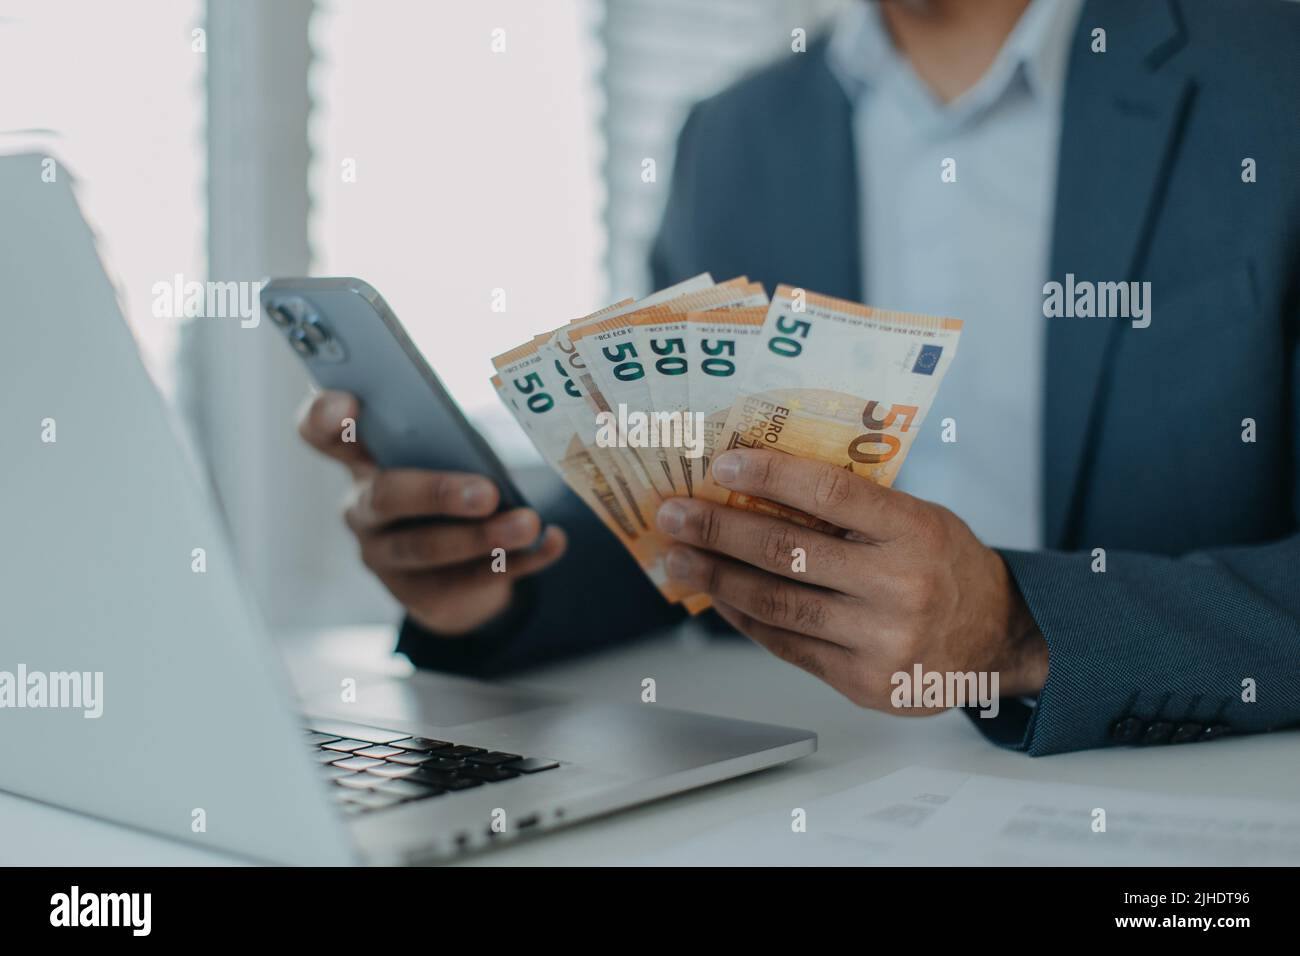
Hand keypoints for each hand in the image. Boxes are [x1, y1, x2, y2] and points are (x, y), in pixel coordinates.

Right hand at [297, 390, 565, 634]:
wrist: (456, 574)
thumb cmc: (449, 488)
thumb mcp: (442, 460)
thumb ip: (449, 443)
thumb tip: (489, 453)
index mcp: (362, 461)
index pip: (320, 433)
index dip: (325, 417)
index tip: (350, 402)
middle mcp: (363, 510)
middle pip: (386, 497)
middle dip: (437, 493)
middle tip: (486, 492)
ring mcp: (387, 558)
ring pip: (428, 548)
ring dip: (482, 537)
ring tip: (528, 524)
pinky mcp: (423, 597)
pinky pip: (473, 580)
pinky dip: (521, 561)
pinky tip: (552, 543)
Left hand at [655, 449, 1046, 712]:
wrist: (998, 639)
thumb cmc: (946, 566)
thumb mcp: (919, 519)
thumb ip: (855, 508)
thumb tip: (759, 486)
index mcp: (915, 531)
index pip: (830, 494)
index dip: (769, 477)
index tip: (720, 465)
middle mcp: (900, 586)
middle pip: (789, 553)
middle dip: (719, 531)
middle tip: (674, 515)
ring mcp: (881, 640)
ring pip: (778, 604)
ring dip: (717, 579)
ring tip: (679, 560)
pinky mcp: (864, 681)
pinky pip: (788, 646)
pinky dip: (745, 618)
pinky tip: (718, 597)